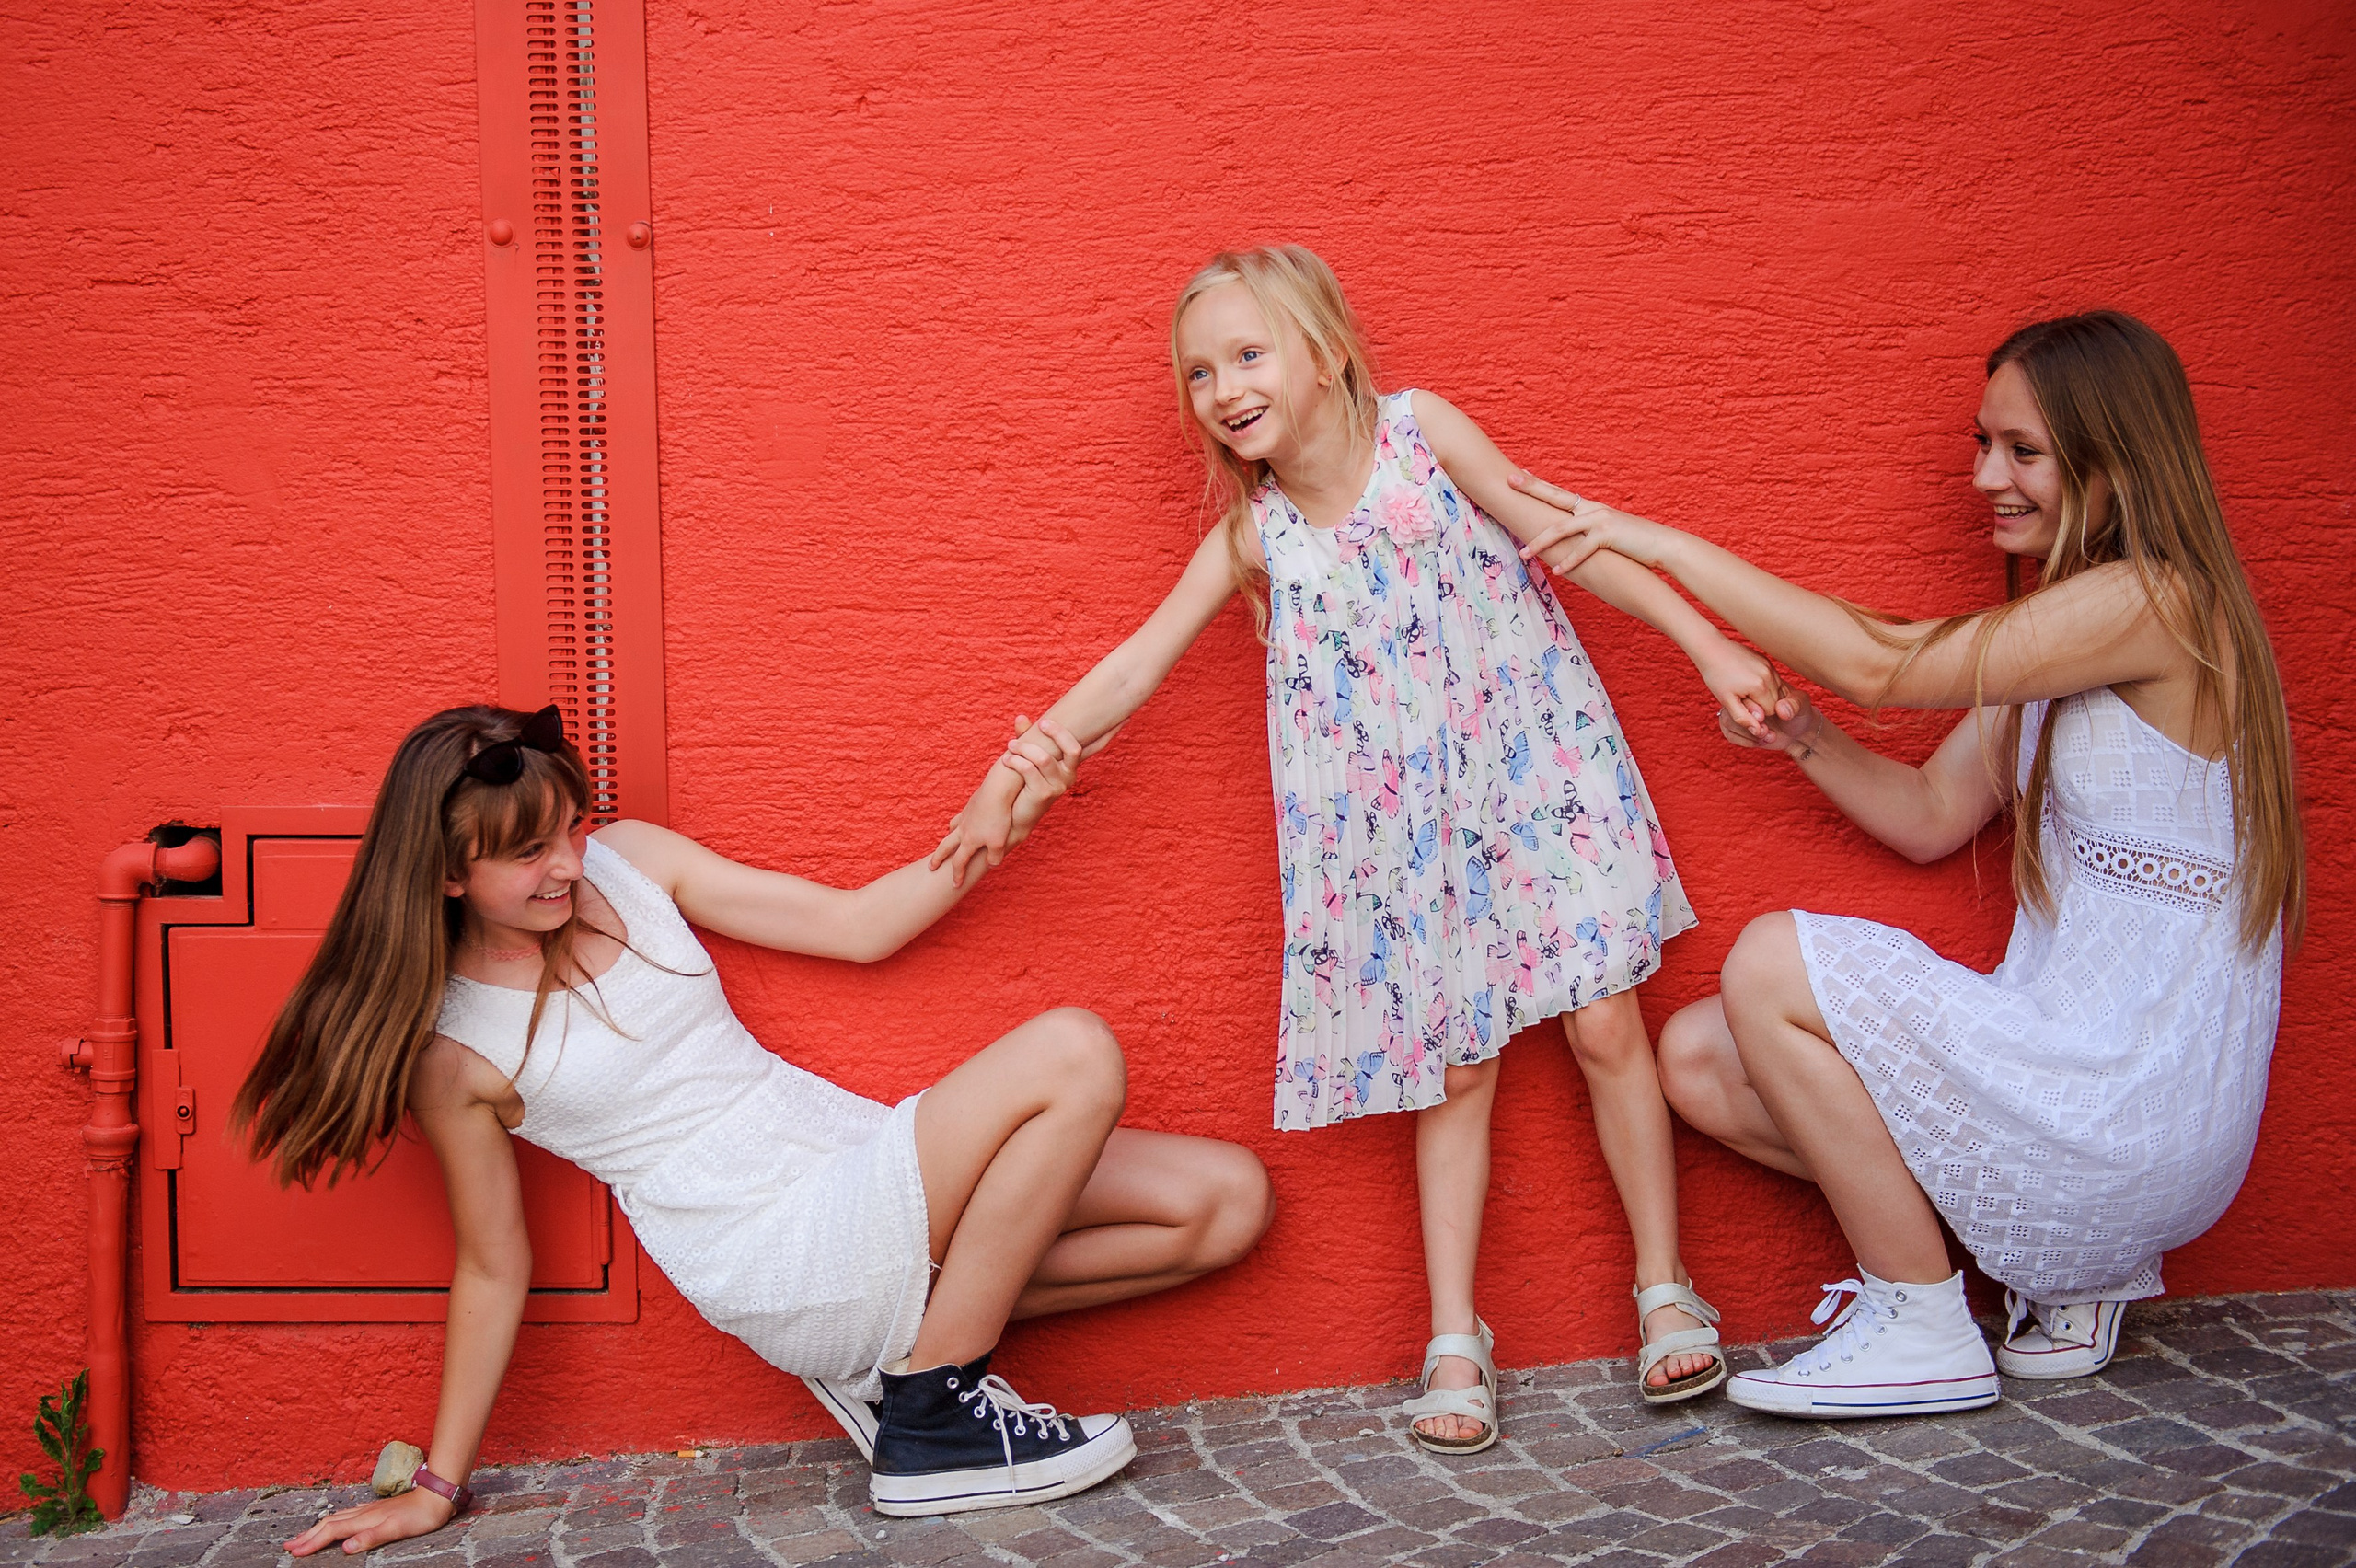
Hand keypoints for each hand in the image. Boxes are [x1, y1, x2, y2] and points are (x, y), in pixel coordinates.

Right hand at [286, 1485, 454, 1556]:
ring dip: (317, 1528)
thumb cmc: (420, 1515)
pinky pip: (348, 1515)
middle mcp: (363, 1513)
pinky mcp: (377, 1509)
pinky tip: (337, 1521)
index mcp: (364, 1520)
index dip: (312, 1543)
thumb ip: (370, 1537)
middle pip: (329, 1524)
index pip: (331, 1532)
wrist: (437, 1495)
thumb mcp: (396, 1530)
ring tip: (304, 1535)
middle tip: (288, 1546)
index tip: (294, 1552)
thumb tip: (345, 1547)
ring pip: (337, 1518)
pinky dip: (335, 1521)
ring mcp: (369, 1509)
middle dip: (307, 1536)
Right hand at [930, 770, 1018, 887]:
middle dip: (938, 859)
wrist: (996, 791)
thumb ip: (994, 857)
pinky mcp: (970, 806)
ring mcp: (965, 817)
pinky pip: (960, 817)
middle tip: (931, 867)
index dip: (956, 876)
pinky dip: (958, 823)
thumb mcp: (1000, 843)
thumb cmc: (998, 818)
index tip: (954, 885)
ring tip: (948, 842)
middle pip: (945, 847)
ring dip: (948, 838)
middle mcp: (963, 830)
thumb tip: (991, 865)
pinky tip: (963, 822)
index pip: (959, 863)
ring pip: (951, 830)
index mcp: (968, 842)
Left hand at [1004, 716, 1086, 845]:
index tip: (1046, 722)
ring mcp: (1058, 787)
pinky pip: (1030, 769)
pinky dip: (1016, 761)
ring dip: (1024, 748)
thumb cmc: (1021, 784)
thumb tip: (1021, 717)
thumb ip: (1027, 738)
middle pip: (1072, 748)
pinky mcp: (1044, 794)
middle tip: (1039, 725)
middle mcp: (1068, 777)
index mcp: (1068, 767)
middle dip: (1055, 733)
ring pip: (1044, 757)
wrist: (1013, 816)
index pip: (1076, 747)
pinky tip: (1006, 760)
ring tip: (1010, 746)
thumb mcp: (1027, 759)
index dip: (1066, 733)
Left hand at [1505, 471, 1679, 573]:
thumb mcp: (1607, 534)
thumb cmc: (1633, 543)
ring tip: (1523, 554)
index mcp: (1590, 507)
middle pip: (1555, 497)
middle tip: (1509, 480)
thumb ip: (1588, 533)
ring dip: (1540, 543)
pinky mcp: (1608, 535)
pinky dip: (1569, 562)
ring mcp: (1600, 519)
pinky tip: (1557, 572)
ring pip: (1562, 529)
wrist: (1662, 544)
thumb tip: (1570, 542)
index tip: (1520, 473)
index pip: (1558, 493)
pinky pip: (1582, 550)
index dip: (1538, 483)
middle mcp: (1592, 509)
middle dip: (1531, 488)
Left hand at [1696, 642, 1799, 741]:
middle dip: (1762, 705)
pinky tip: (1748, 682)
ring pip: (1776, 690)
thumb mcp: (1726, 701)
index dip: (1757, 713)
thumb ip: (1743, 717)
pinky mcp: (1766, 661)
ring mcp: (1769, 666)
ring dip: (1764, 695)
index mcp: (1760, 686)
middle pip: (1775, 701)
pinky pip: (1773, 679)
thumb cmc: (1716, 676)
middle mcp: (1768, 675)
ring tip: (1744, 690)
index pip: (1770, 711)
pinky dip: (1764, 685)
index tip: (1742, 707)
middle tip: (1742, 699)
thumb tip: (1759, 732)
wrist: (1712, 649)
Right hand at [1719, 686, 1822, 759]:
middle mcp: (1746, 696)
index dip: (1752, 708)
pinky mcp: (1736, 726)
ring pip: (1727, 720)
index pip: (1746, 693)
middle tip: (1765, 732)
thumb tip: (1780, 709)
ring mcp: (1740, 711)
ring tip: (1766, 737)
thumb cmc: (1801, 715)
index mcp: (1759, 686)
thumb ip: (1794, 703)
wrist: (1798, 733)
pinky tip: (1759, 741)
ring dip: (1746, 733)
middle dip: (1748, 723)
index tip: (1764, 719)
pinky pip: (1728, 732)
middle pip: (1732, 706)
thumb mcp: (1803, 705)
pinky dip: (1743, 740)